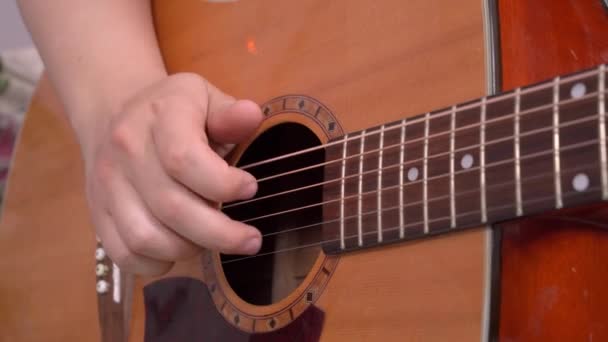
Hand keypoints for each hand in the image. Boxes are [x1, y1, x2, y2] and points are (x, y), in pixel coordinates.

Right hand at [82, 73, 262, 274]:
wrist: (112, 110)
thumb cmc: (172, 109)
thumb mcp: (205, 98)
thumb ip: (229, 114)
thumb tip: (251, 116)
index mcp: (159, 117)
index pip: (183, 159)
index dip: (222, 184)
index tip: (250, 188)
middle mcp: (127, 150)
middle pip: (171, 207)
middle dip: (220, 234)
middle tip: (250, 240)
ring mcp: (107, 185)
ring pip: (145, 237)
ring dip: (188, 249)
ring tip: (213, 240)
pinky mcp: (98, 212)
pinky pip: (124, 254)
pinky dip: (157, 264)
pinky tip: (181, 249)